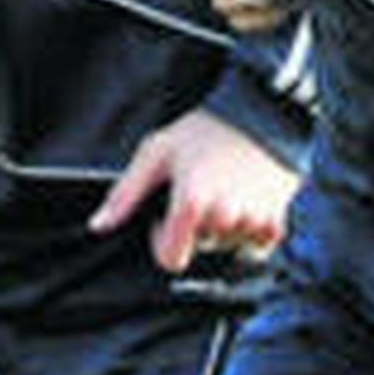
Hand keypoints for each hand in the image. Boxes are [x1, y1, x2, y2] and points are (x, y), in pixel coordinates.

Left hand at [88, 106, 298, 273]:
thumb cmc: (206, 130)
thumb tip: (99, 226)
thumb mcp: (157, 153)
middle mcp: (223, 217)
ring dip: (223, 229)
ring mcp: (251, 222)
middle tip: (202, 191)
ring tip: (226, 192)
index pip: (171, 260)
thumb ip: (125, 194)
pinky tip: (246, 201)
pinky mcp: (274, 223)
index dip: (163, 243)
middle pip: (200, 249)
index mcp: (191, 203)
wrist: (262, 115)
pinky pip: (255, 246)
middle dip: (196, 228)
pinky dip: (249, 231)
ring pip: (227, 248)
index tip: (168, 219)